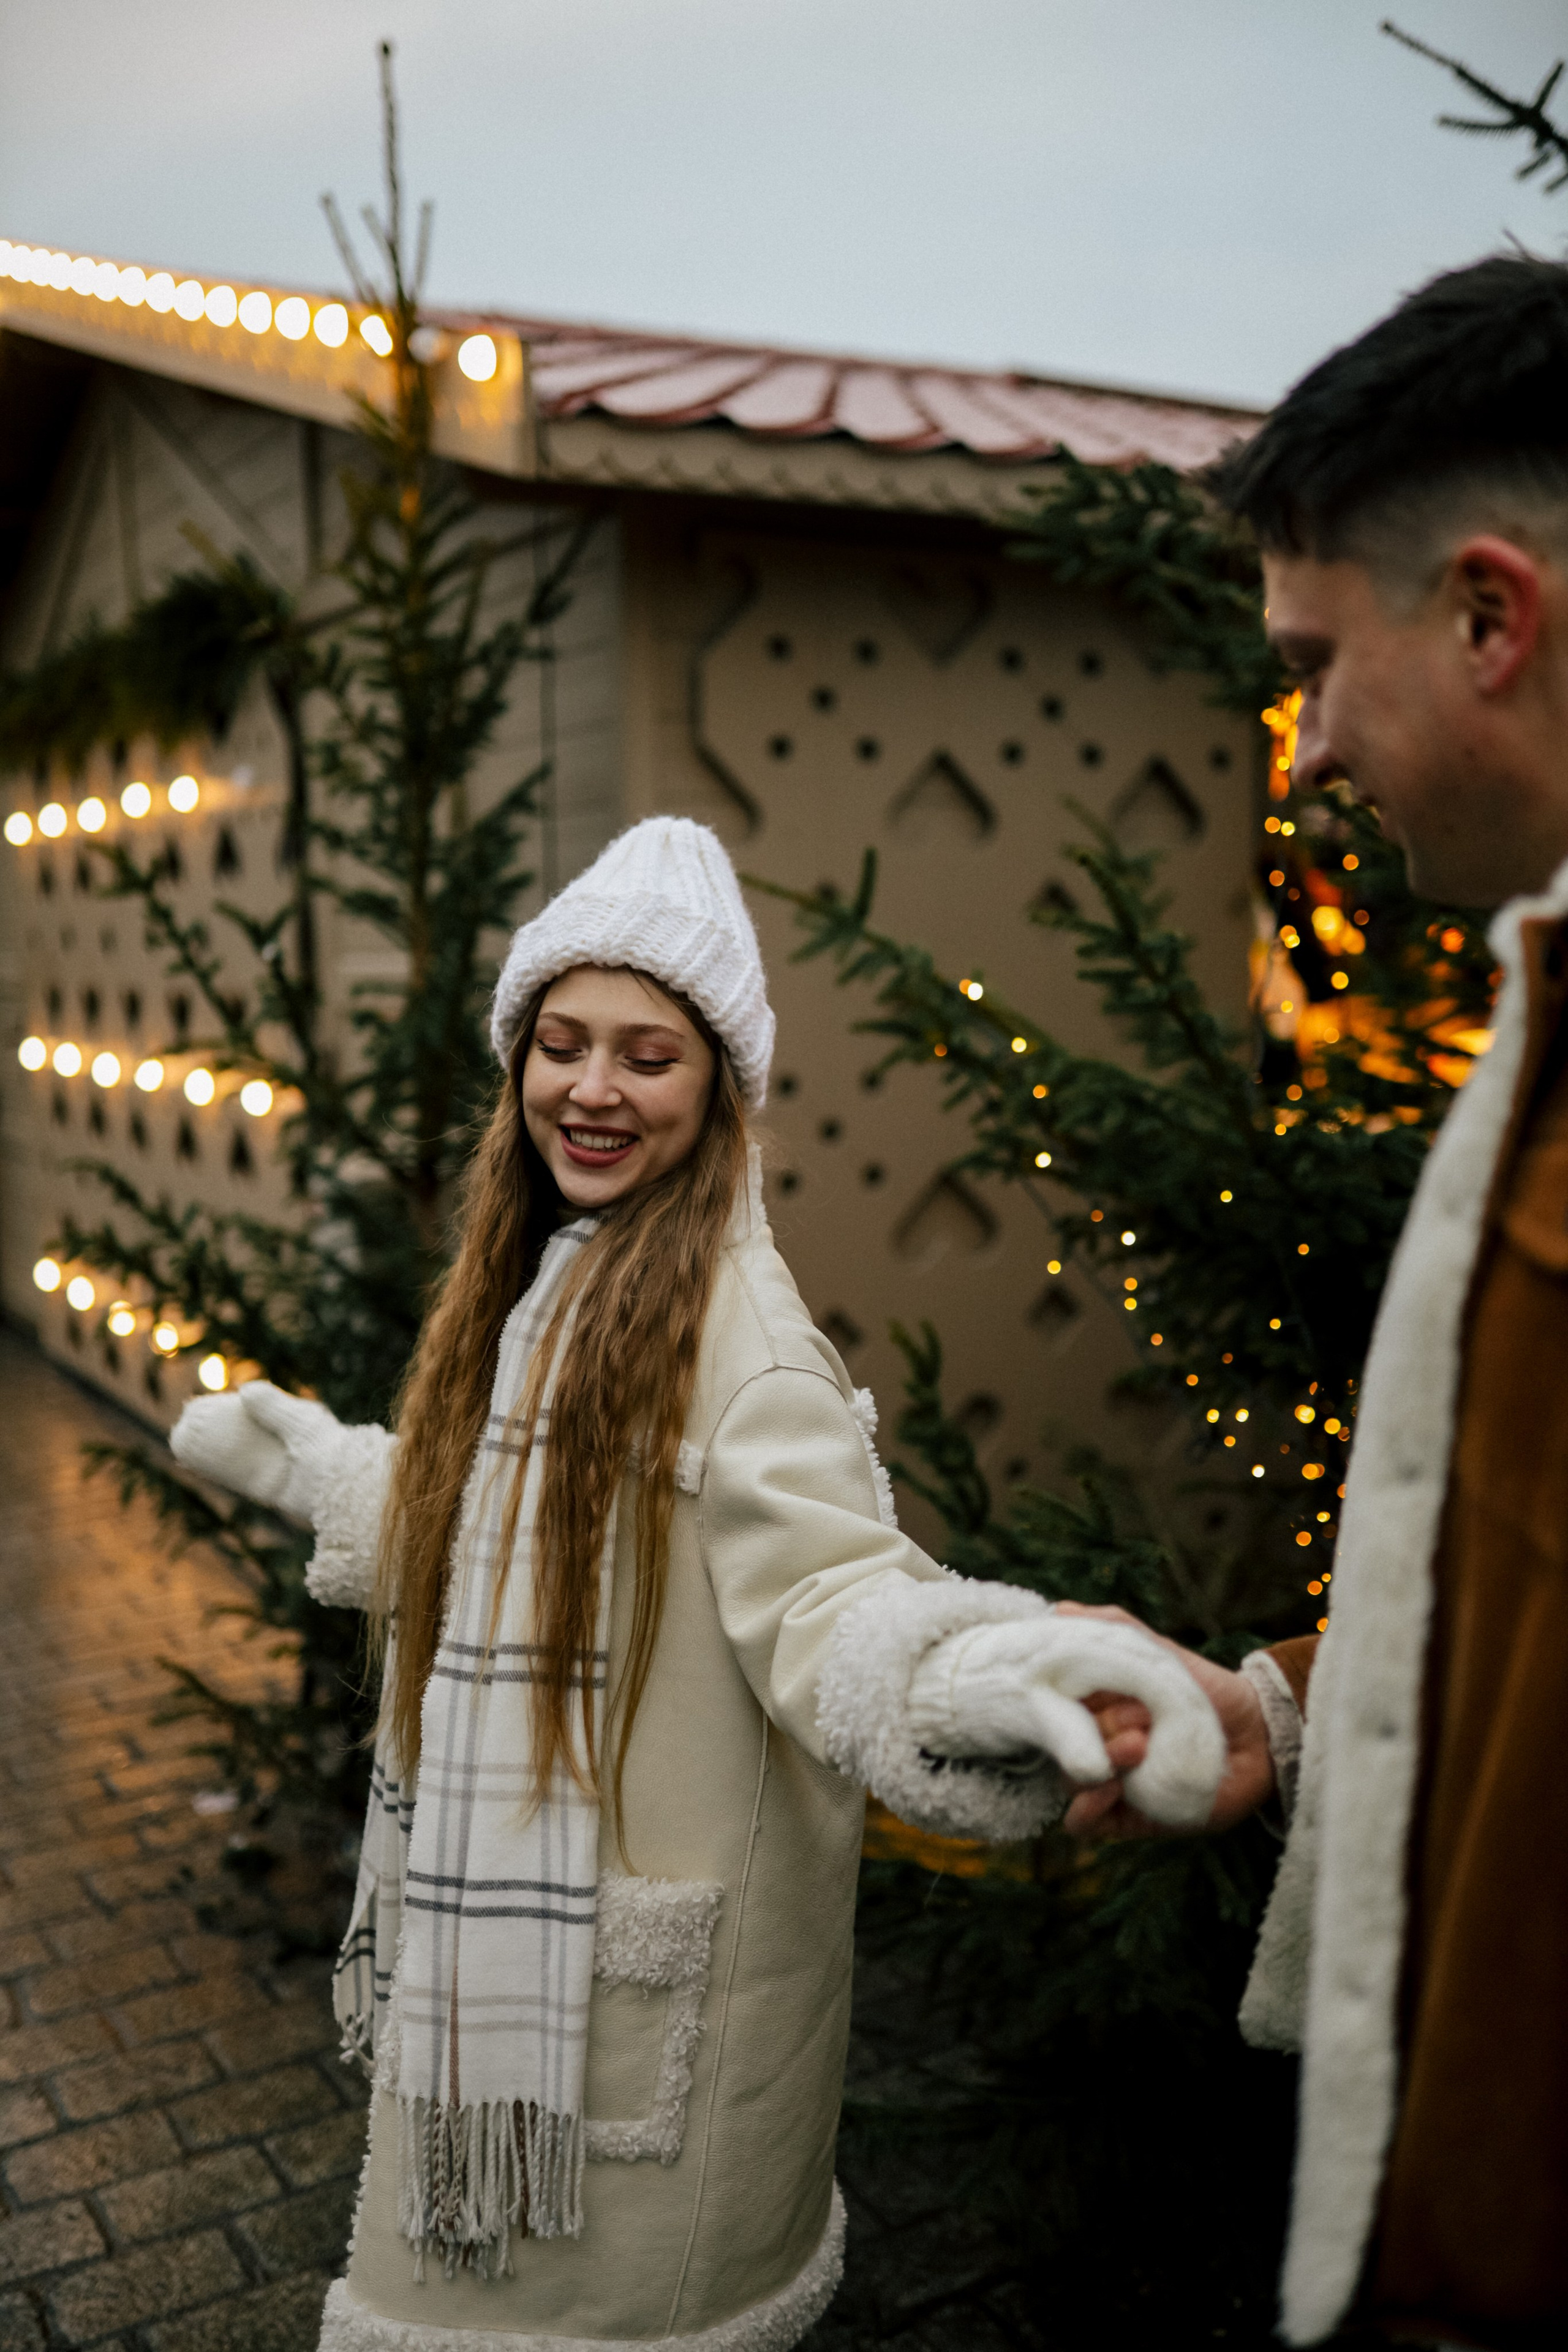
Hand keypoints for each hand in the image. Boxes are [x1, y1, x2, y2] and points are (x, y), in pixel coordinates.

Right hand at [169, 1380, 339, 1521]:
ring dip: (214, 1448)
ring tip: (185, 1438)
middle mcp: (287, 1443)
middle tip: (191, 1419)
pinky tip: (195, 1462)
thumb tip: (245, 1389)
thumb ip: (274, 1406)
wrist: (343, 1489)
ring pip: (239, 1454)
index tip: (214, 1400)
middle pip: (248, 1431)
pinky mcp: (269, 1488)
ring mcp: (277, 1466)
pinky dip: (217, 1469)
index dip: (238, 1405)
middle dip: (222, 1426)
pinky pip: (238, 1477)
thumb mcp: (301, 1422)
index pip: (264, 1408)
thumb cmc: (328, 1450)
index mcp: (300, 1421)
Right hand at [909, 1607, 1226, 1829]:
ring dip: (1101, 1760)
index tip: (1080, 1682)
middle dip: (1100, 1725)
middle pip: (1064, 1741)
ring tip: (1140, 1744)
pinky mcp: (1124, 1817)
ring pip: (1070, 1780)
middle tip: (1140, 1714)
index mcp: (1091, 1707)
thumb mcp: (1155, 1651)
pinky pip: (1080, 1823)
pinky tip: (1112, 1786)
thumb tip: (1060, 1610)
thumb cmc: (1201, 1688)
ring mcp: (1107, 1783)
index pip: (1050, 1706)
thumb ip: (1111, 1629)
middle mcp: (1093, 1745)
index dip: (1060, 1696)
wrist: (1254, 1732)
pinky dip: (1086, 1807)